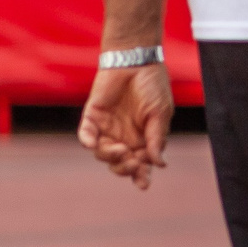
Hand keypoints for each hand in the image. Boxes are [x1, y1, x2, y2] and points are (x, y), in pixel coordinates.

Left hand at [78, 61, 173, 188]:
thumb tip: (159, 163)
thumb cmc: (153, 86)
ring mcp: (107, 128)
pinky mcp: (92, 117)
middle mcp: (124, 137)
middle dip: (126, 168)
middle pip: (119, 163)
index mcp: (142, 138)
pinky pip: (86, 135)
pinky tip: (94, 144)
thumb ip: (156, 138)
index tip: (143, 185)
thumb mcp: (161, 114)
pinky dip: (88, 142)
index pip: (140, 163)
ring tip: (121, 149)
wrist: (135, 61)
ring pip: (102, 154)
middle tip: (133, 163)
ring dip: (111, 156)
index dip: (141, 175)